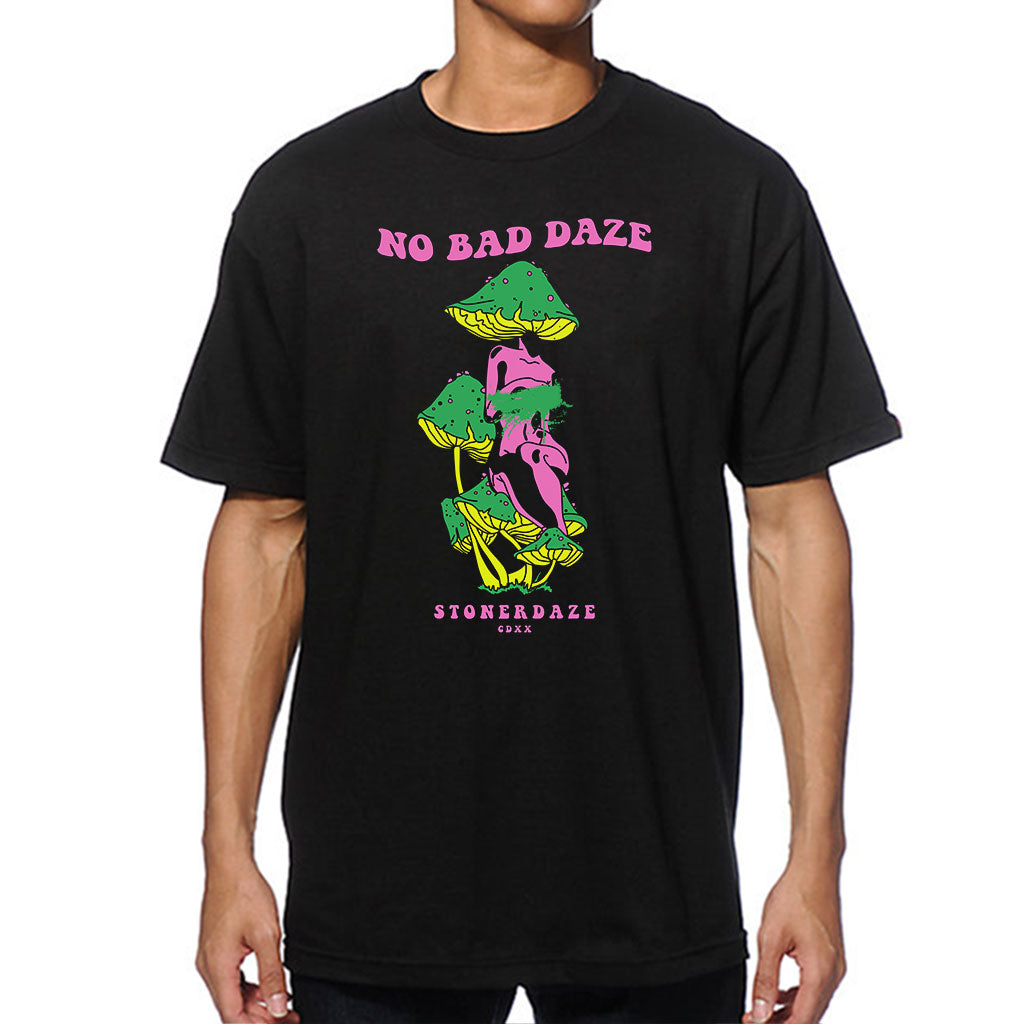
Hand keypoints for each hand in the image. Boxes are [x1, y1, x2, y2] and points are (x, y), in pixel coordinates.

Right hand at [195, 856, 299, 1022]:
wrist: (229, 865)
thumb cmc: (245, 893)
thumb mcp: (267, 935)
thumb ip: (272, 974)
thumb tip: (278, 1008)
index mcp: (217, 967)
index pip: (232, 1015)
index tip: (283, 1023)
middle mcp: (208, 967)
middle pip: (231, 1008)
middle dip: (260, 1017)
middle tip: (290, 1016)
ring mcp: (209, 958)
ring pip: (231, 994)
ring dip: (255, 1003)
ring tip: (284, 1004)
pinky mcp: (215, 949)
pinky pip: (230, 978)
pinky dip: (249, 987)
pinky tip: (269, 984)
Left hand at [742, 860, 846, 1023]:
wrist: (814, 870)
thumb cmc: (795, 896)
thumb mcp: (771, 938)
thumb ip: (765, 979)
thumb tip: (760, 1012)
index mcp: (820, 972)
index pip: (802, 1020)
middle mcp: (834, 974)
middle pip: (809, 1016)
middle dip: (782, 1022)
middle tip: (753, 1019)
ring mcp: (836, 966)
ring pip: (813, 1003)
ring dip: (789, 1011)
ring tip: (761, 1010)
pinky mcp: (832, 958)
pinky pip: (816, 987)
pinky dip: (798, 995)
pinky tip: (779, 993)